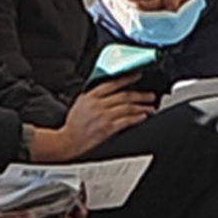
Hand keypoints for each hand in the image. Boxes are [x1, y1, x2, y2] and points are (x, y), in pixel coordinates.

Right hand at [33, 82, 152, 159]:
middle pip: (124, 96)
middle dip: (141, 95)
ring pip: (127, 108)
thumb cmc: (72, 125)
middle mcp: (97, 105)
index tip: (138, 75)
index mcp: (90, 97)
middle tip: (151, 95)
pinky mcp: (107, 129)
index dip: (127, 78)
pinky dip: (136, 118)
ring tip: (151, 107)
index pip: (112, 84)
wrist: (67, 141)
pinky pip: (126, 121)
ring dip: (142, 107)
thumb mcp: (79, 103)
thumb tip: (107, 89)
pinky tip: (143, 116)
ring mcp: (103, 117)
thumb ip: (93, 95)